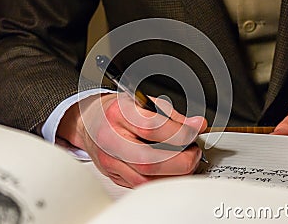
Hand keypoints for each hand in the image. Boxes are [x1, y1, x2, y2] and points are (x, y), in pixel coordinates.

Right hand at [58, 93, 206, 187]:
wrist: (90, 122)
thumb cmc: (117, 109)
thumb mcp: (142, 101)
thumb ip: (170, 115)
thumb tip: (196, 126)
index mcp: (118, 113)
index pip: (152, 127)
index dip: (181, 132)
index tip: (197, 129)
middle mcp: (110, 139)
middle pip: (149, 161)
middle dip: (181, 161)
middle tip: (194, 152)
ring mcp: (110, 161)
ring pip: (146, 179)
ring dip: (175, 174)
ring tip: (186, 160)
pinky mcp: (114, 175)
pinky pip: (142, 185)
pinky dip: (163, 180)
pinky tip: (172, 169)